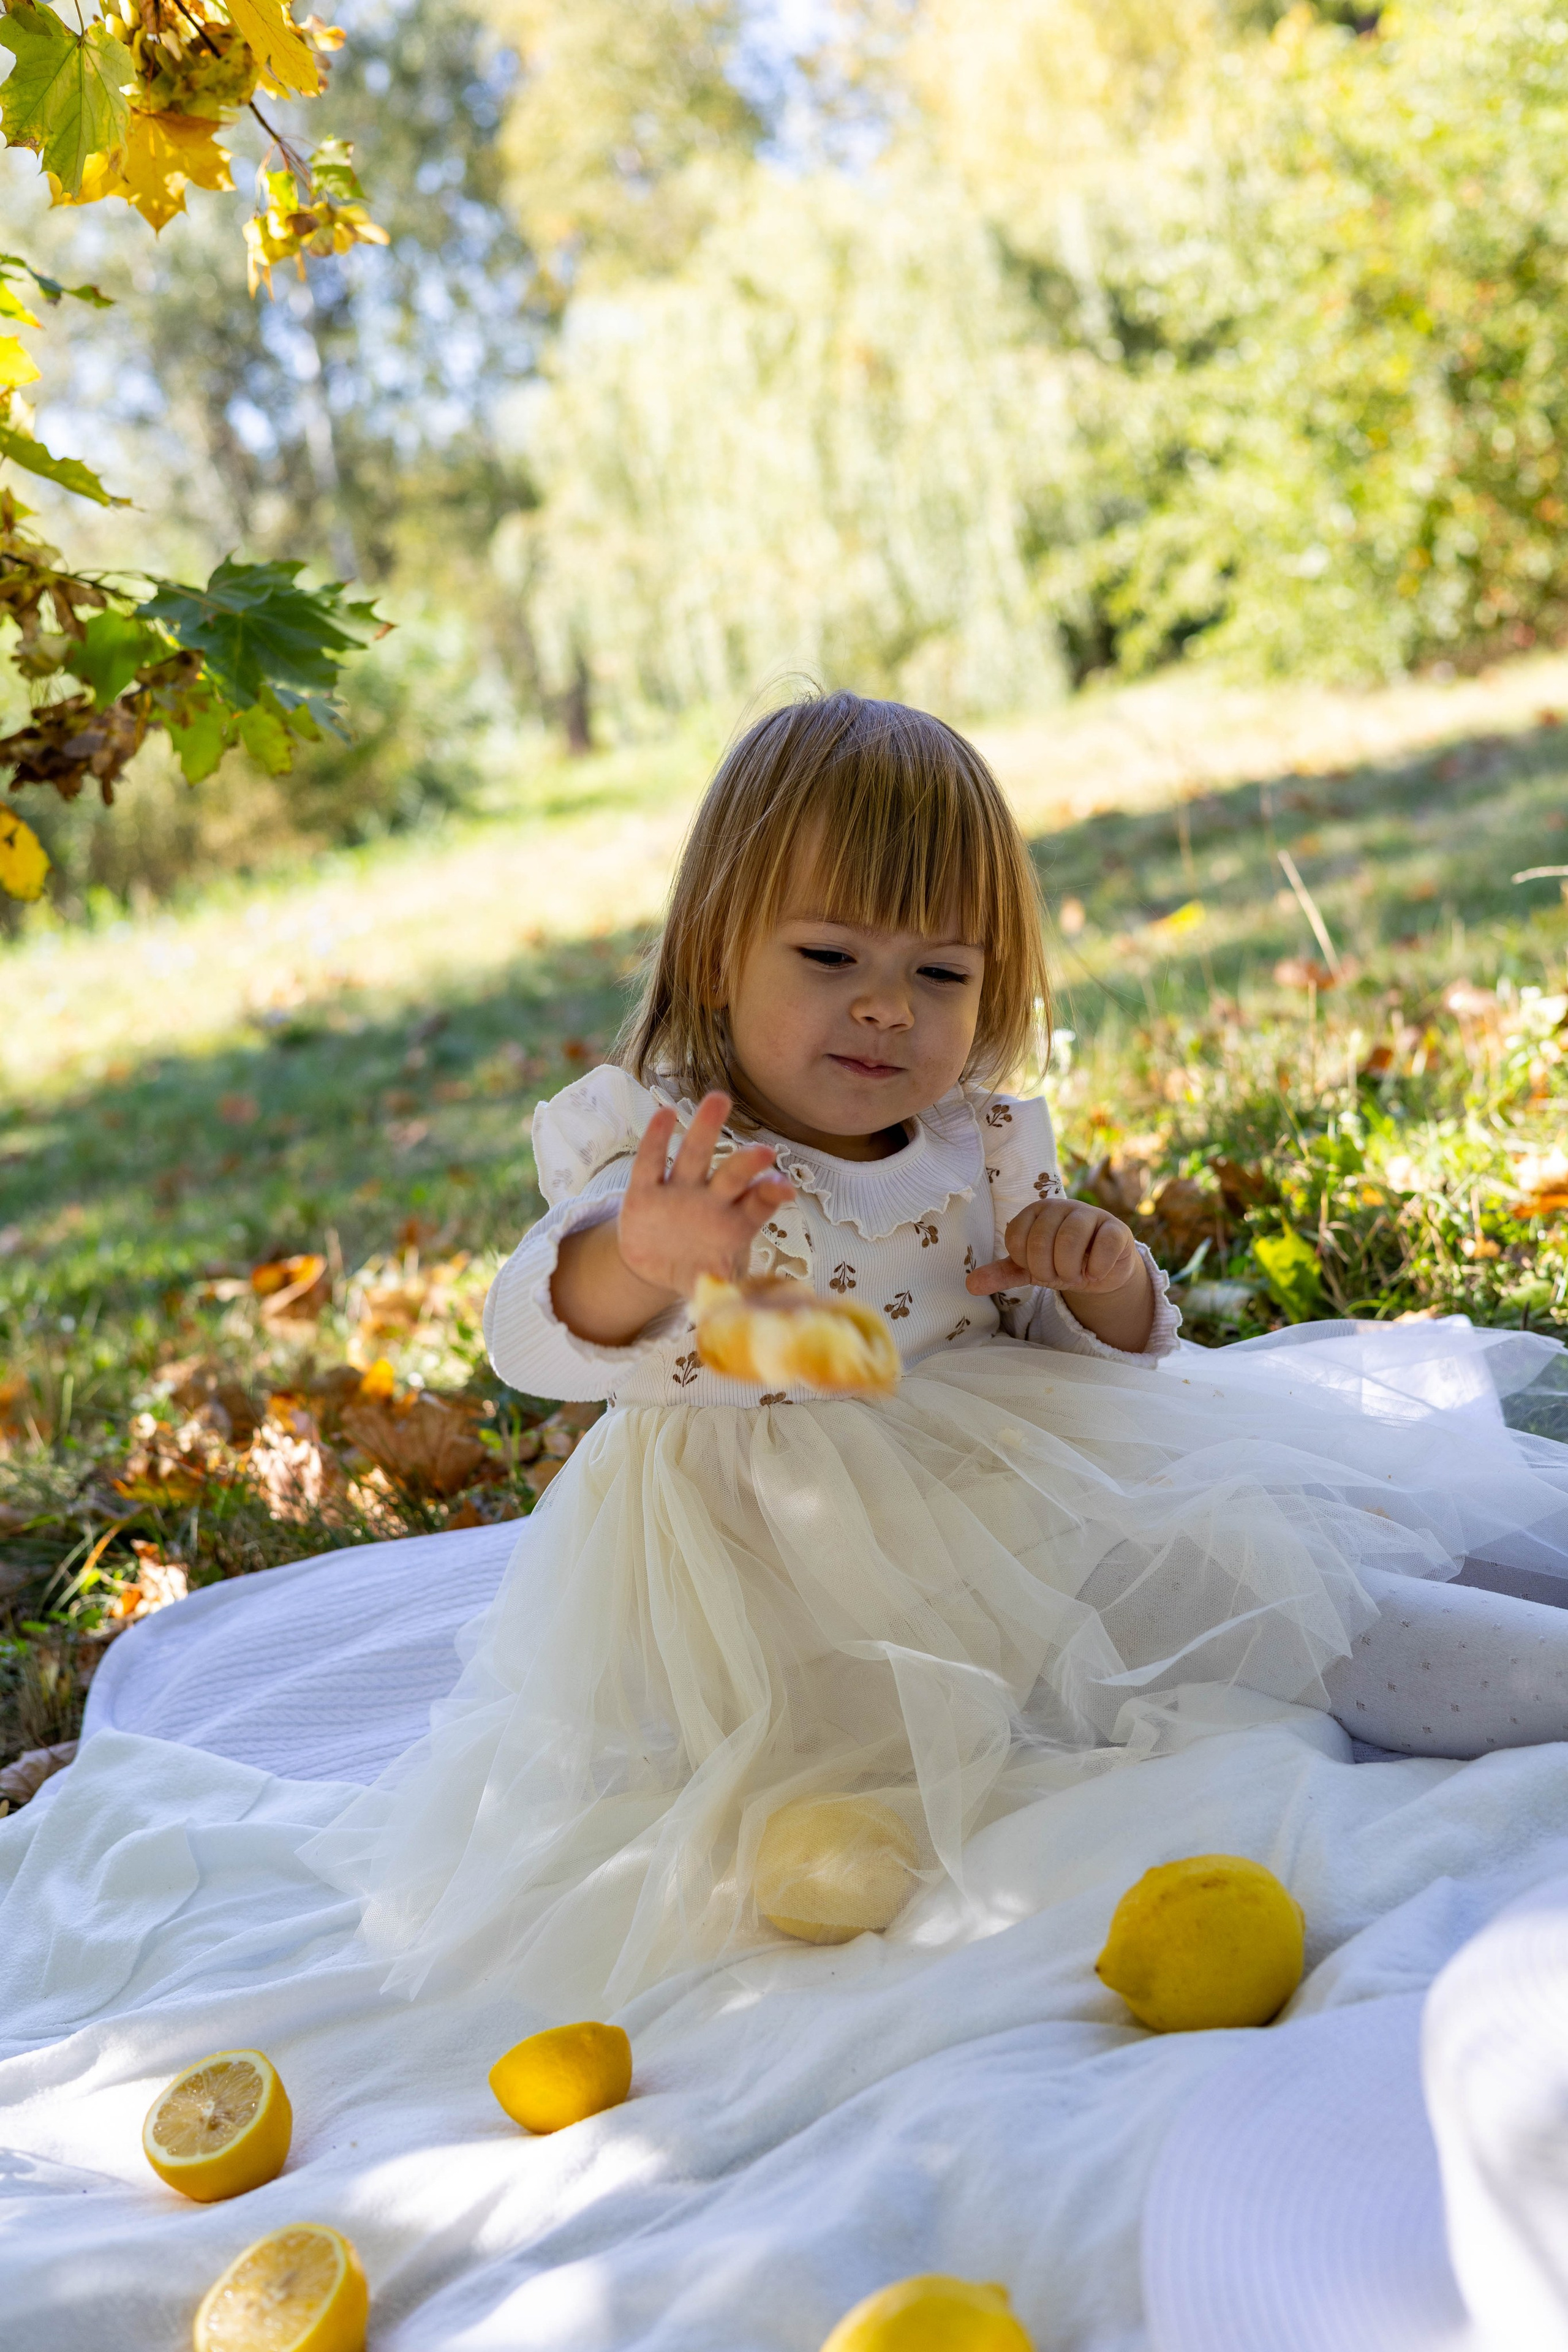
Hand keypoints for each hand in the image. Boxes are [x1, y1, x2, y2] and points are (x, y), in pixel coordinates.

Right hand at [616, 1091, 792, 1303]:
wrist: (654, 1265)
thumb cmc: (698, 1268)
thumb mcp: (717, 1284)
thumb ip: (731, 1293)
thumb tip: (747, 1315)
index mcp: (734, 1223)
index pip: (757, 1205)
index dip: (769, 1196)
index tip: (783, 1188)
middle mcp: (711, 1200)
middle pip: (731, 1176)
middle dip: (746, 1162)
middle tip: (763, 1149)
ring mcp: (678, 1192)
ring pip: (694, 1157)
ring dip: (705, 1130)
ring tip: (718, 1099)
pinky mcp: (645, 1192)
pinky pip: (650, 1163)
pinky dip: (656, 1140)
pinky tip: (665, 1113)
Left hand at [967, 1197, 1142, 1298]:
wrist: (1101, 1271)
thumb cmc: (1061, 1262)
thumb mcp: (1029, 1269)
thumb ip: (1002, 1273)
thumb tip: (970, 1284)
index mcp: (1035, 1212)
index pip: (1016, 1236)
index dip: (1025, 1262)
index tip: (1037, 1267)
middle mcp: (1062, 1207)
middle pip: (1042, 1239)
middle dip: (1047, 1269)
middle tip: (1058, 1274)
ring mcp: (1091, 1215)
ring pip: (1071, 1238)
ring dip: (1070, 1268)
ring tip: (1076, 1274)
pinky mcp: (1116, 1229)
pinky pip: (1104, 1244)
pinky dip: (1096, 1267)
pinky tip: (1095, 1271)